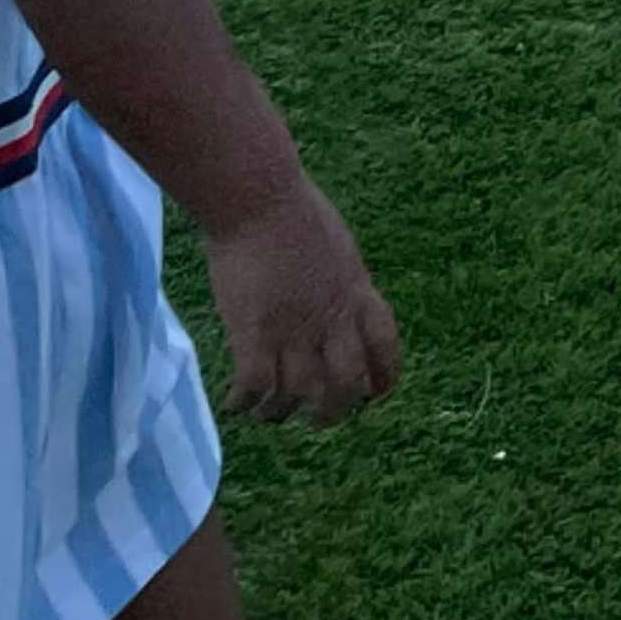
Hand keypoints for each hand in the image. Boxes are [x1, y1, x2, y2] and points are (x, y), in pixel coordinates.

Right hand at [209, 175, 398, 427]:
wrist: (259, 199)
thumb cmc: (294, 213)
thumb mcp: (339, 248)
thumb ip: (344, 284)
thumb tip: (343, 305)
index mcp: (357, 291)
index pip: (385, 345)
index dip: (384, 377)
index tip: (374, 395)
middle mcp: (332, 318)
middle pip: (346, 385)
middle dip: (334, 411)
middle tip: (318, 420)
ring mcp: (294, 328)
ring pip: (298, 395)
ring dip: (282, 412)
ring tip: (269, 414)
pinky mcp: (255, 333)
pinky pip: (254, 387)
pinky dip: (244, 404)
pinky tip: (236, 404)